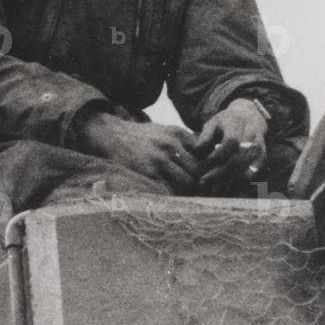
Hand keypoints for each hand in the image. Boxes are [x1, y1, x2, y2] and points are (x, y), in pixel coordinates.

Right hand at [79, 113, 202, 193]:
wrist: (115, 136)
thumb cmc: (144, 136)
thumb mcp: (167, 130)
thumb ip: (187, 140)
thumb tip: (210, 153)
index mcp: (178, 135)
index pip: (204, 153)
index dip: (210, 167)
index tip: (209, 174)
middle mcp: (170, 146)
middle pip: (199, 169)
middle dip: (203, 181)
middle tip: (203, 189)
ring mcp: (159, 160)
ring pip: (187, 182)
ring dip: (189, 190)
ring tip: (189, 193)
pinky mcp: (148, 173)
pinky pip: (169, 189)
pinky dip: (174, 194)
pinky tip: (173, 194)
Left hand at [192, 98, 267, 189]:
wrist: (249, 116)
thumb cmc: (225, 123)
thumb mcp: (212, 123)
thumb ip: (204, 136)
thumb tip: (196, 150)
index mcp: (237, 125)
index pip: (230, 142)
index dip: (217, 156)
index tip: (204, 164)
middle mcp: (251, 136)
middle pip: (238, 159)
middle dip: (220, 173)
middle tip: (203, 182)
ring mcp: (259, 147)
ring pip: (247, 169)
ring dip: (229, 181)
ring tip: (213, 189)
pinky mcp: (263, 157)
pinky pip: (254, 173)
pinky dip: (240, 182)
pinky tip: (227, 189)